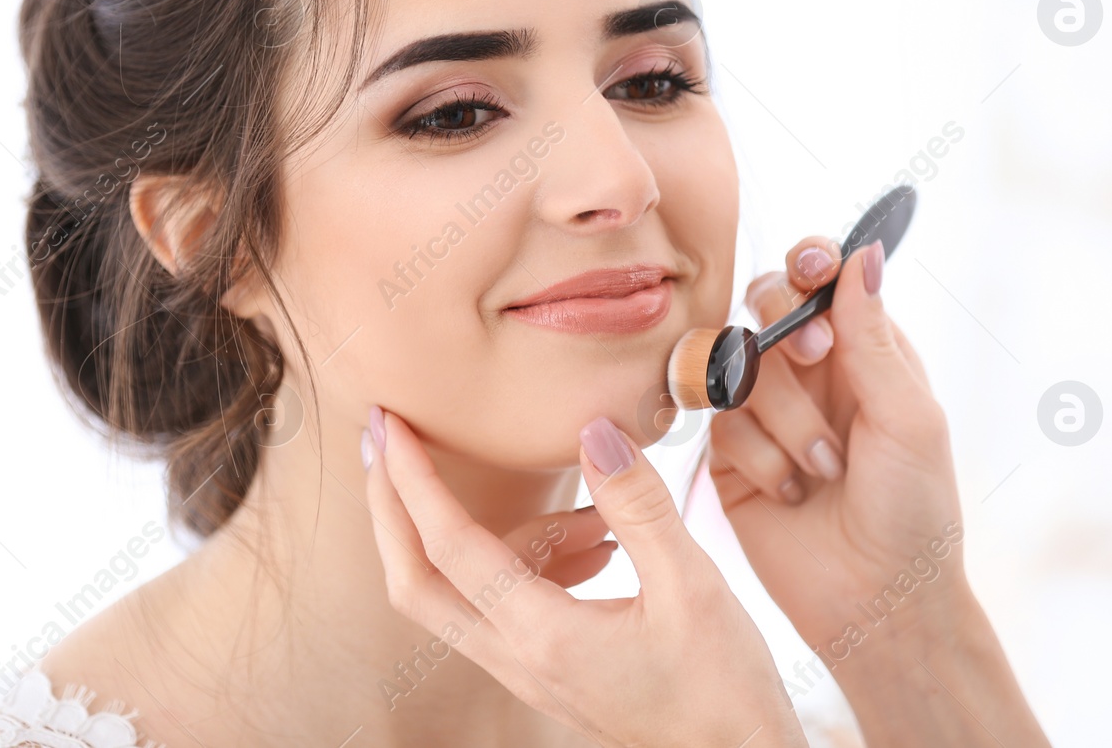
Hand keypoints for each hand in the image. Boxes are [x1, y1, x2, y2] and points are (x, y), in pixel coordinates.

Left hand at [364, 407, 806, 747]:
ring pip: (463, 592)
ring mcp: (528, 672)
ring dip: (504, 532)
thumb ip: (639, 504)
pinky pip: (509, 604)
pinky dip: (536, 560)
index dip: (412, 478)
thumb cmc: (724, 688)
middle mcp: (518, 659)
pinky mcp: (547, 671)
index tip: (392, 423)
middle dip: (392, 507)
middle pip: (416, 581)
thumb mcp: (694, 584)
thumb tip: (595, 431)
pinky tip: (601, 545)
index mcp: (542, 635)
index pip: (448, 546)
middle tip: (386, 440)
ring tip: (596, 516)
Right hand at [705, 237, 970, 659]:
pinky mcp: (731, 455)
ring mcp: (766, 412)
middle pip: (763, 305)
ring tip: (823, 468)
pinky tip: (792, 493)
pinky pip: (720, 424)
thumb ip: (872, 336)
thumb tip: (862, 252)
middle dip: (782, 330)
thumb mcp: (908, 418)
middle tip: (814, 360)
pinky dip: (760, 458)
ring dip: (783, 415)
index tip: (811, 268)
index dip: (809, 262)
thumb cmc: (915, 513)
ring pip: (735, 365)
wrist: (876, 603)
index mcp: (863, 352)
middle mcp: (810, 374)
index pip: (822, 279)